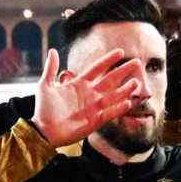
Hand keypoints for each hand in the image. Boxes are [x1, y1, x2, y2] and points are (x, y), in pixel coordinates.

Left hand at [32, 48, 150, 146]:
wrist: (44, 130)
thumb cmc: (43, 109)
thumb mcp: (44, 86)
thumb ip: (50, 69)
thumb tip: (52, 50)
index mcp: (79, 84)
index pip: (97, 69)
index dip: (108, 60)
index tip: (120, 52)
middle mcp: (89, 94)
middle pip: (110, 80)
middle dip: (123, 72)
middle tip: (137, 63)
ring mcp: (94, 107)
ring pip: (114, 96)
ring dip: (125, 90)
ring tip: (136, 82)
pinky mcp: (95, 120)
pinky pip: (110, 113)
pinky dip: (119, 109)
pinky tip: (128, 102)